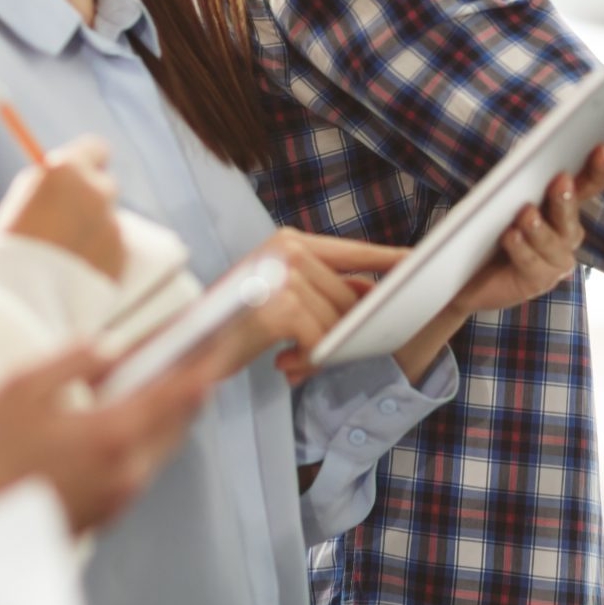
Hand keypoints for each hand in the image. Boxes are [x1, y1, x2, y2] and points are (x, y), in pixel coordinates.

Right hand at [0, 136, 126, 279]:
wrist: (18, 302)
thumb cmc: (5, 251)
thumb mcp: (19, 203)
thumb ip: (47, 189)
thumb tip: (62, 183)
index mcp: (66, 170)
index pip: (95, 149)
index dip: (89, 163)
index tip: (83, 174)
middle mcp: (96, 191)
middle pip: (105, 186)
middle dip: (91, 200)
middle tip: (71, 220)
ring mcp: (112, 224)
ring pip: (108, 222)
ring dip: (94, 233)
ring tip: (64, 260)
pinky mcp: (122, 256)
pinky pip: (114, 250)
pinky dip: (100, 258)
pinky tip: (76, 276)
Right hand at [0, 343, 213, 541]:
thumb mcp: (19, 387)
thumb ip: (74, 360)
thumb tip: (110, 350)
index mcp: (113, 436)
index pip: (183, 391)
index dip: (207, 356)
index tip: (221, 331)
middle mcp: (127, 472)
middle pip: (179, 420)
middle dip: (189, 381)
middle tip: (190, 347)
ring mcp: (118, 499)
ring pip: (159, 445)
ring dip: (163, 409)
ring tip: (155, 375)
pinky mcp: (103, 515)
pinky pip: (137, 467)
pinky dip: (140, 435)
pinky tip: (120, 416)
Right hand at [238, 228, 408, 387]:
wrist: (185, 347)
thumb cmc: (233, 323)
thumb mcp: (281, 295)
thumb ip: (324, 289)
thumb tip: (368, 293)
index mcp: (290, 241)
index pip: (353, 249)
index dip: (388, 259)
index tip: (418, 262)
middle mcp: (287, 251)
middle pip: (349, 296)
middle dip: (340, 331)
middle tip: (310, 355)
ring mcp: (283, 276)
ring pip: (337, 322)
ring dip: (321, 351)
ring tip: (292, 361)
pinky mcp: (279, 307)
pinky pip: (321, 340)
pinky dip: (310, 359)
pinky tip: (284, 363)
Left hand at [443, 145, 603, 317]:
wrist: (464, 272)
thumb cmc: (484, 227)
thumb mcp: (501, 197)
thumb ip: (519, 180)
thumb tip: (526, 157)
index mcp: (562, 206)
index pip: (587, 185)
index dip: (598, 169)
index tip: (602, 150)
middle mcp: (566, 233)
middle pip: (571, 215)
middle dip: (566, 198)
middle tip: (561, 180)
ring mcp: (556, 260)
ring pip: (555, 242)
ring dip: (540, 227)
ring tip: (526, 213)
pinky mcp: (539, 282)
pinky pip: (534, 265)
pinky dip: (522, 249)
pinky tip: (511, 236)